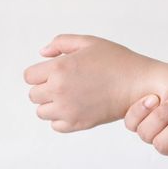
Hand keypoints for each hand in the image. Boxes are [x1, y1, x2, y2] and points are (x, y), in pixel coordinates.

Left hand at [24, 34, 155, 131]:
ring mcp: (67, 110)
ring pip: (42, 112)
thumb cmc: (117, 61)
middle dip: (44, 88)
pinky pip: (55, 125)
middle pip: (33, 95)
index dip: (39, 73)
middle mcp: (58, 91)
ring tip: (69, 97)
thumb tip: (42, 54)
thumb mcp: (88, 42)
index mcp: (59, 69)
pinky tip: (74, 108)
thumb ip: (60, 43)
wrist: (138, 84)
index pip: (28, 76)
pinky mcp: (77, 124)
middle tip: (64, 84)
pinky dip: (60, 119)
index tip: (51, 73)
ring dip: (51, 105)